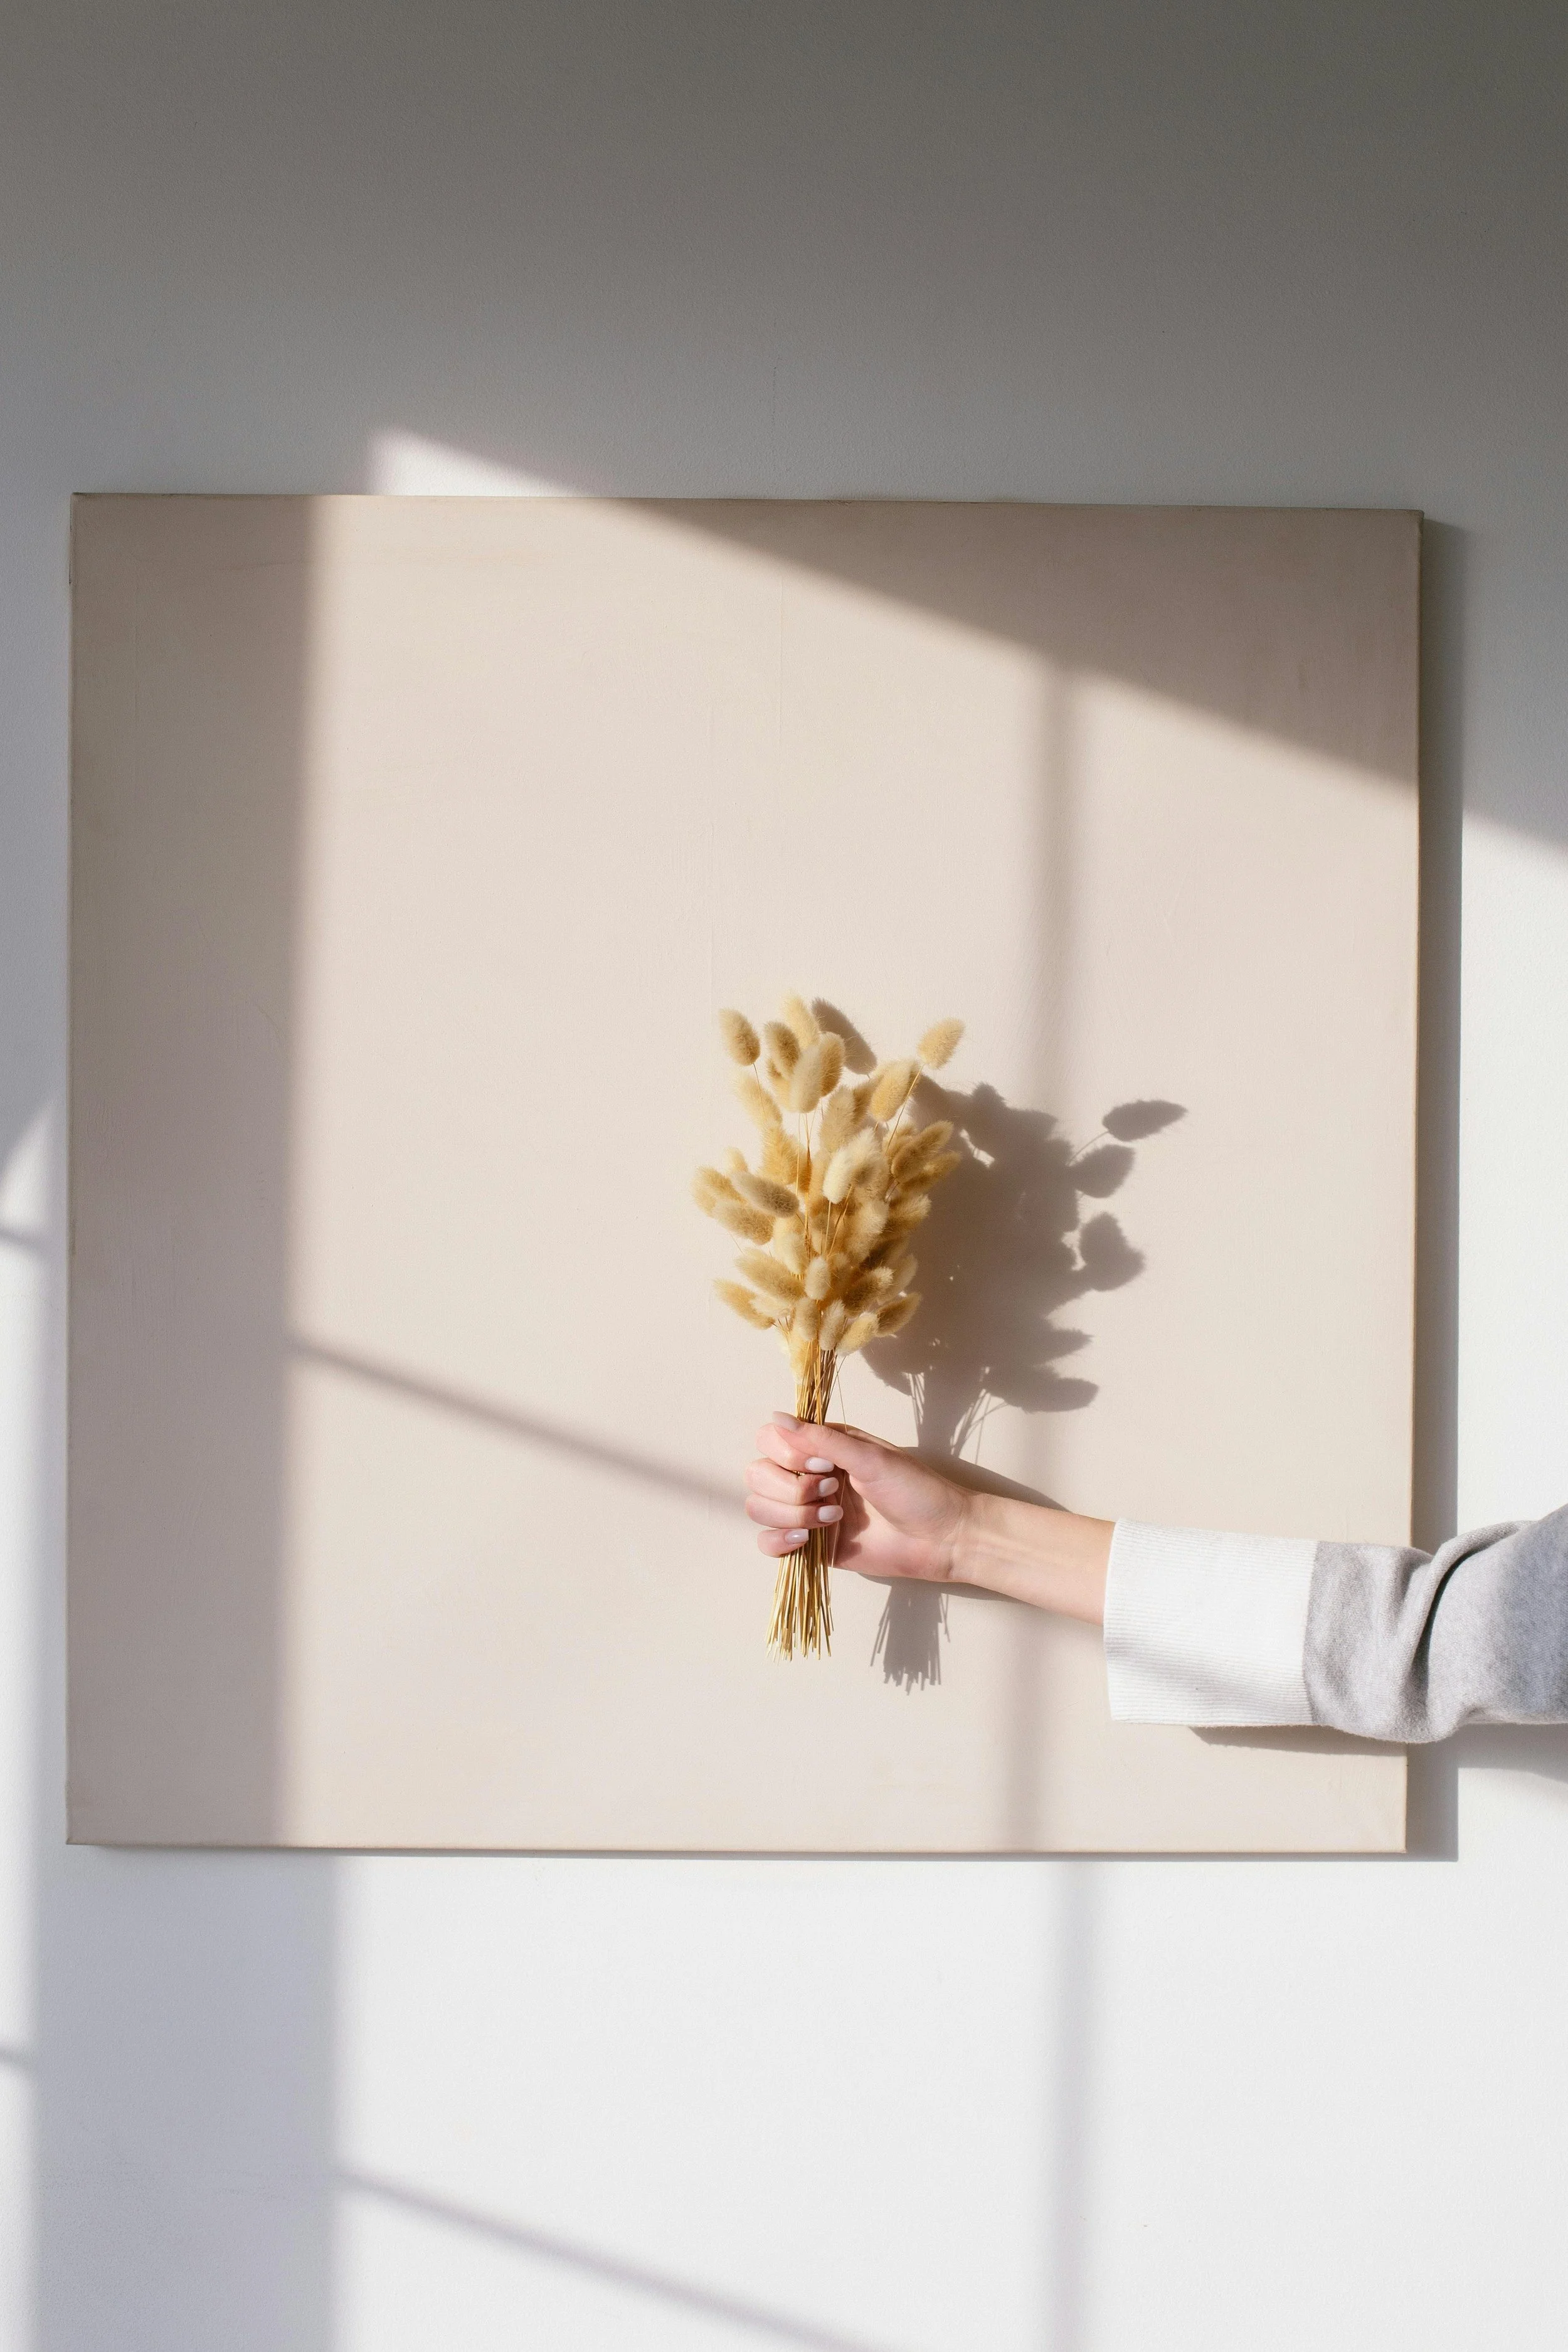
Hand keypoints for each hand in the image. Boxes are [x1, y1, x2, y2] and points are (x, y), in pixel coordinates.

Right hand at [745, 1412, 969, 1584]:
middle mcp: (809, 1476)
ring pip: (759, 1508)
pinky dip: (778, 1541)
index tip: (823, 1465)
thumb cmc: (916, 1491)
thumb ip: (822, 1439)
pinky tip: (806, 1541)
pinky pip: (768, 1543)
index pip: (769, 1440)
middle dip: (789, 1488)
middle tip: (833, 1494)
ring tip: (833, 1519)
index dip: (786, 1454)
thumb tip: (777, 1417)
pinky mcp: (811, 1546)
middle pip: (757, 1475)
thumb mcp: (871, 1458)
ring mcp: (807, 1512)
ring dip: (790, 1514)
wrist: (943, 1538)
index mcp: (822, 1447)